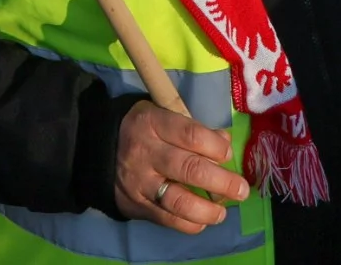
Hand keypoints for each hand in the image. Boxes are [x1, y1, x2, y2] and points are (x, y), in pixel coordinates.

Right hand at [112, 101, 247, 234]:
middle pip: (189, 169)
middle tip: (241, 189)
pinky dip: (189, 224)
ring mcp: (141, 182)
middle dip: (221, 182)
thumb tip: (225, 142)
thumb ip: (193, 129)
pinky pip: (167, 219)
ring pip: (178, 200)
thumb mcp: (162, 116)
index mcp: (153, 124)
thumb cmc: (143, 130)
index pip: (190, 134)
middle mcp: (146, 153)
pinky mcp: (137, 205)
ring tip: (222, 212)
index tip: (228, 155)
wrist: (100, 151)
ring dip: (207, 210)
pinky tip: (202, 221)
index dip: (215, 146)